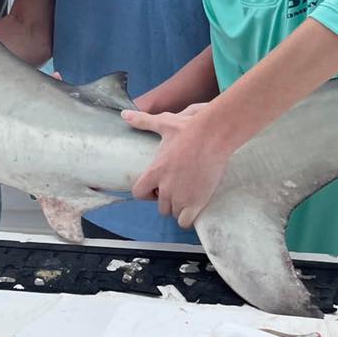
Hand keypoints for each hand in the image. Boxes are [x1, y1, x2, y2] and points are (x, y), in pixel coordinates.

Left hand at [123, 103, 226, 227]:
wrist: (213, 135)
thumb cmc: (188, 129)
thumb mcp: (164, 124)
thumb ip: (143, 122)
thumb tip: (124, 114)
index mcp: (154, 172)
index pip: (139, 193)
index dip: (147, 192)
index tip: (157, 186)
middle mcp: (165, 188)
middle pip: (160, 206)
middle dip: (167, 200)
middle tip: (179, 187)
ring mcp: (180, 197)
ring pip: (174, 213)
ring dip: (179, 207)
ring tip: (189, 193)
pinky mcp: (196, 203)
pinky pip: (185, 222)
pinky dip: (188, 217)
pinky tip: (195, 205)